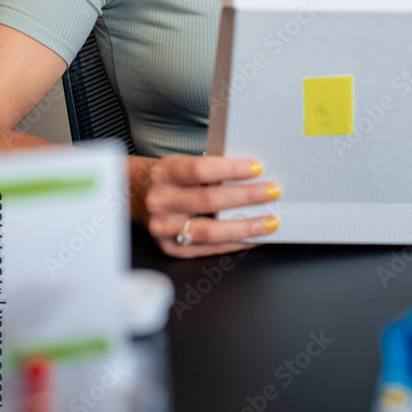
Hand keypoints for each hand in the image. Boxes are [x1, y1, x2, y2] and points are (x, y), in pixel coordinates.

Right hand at [145, 154, 280, 257]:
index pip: (201, 169)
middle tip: (272, 192)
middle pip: (209, 200)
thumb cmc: (172, 177)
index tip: (258, 168)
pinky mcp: (171, 248)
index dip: (231, 169)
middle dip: (246, 196)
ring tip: (271, 221)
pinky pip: (208, 248)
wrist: (139, 196)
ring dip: (246, 226)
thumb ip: (210, 168)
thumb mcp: (183, 162)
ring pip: (211, 230)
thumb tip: (253, 173)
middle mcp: (161, 200)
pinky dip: (235, 243)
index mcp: (165, 172)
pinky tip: (255, 238)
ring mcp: (163, 228)